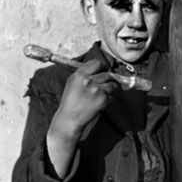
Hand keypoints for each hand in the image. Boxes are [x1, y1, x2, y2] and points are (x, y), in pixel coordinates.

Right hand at [46, 60, 117, 178]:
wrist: (70, 118)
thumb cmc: (70, 102)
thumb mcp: (72, 82)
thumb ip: (84, 74)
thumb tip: (99, 68)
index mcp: (80, 74)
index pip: (97, 63)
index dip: (102, 67)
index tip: (104, 70)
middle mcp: (88, 80)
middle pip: (107, 74)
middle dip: (107, 80)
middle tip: (103, 86)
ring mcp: (97, 89)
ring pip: (112, 85)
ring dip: (110, 90)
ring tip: (101, 95)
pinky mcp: (103, 99)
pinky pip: (111, 97)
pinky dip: (108, 100)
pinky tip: (99, 104)